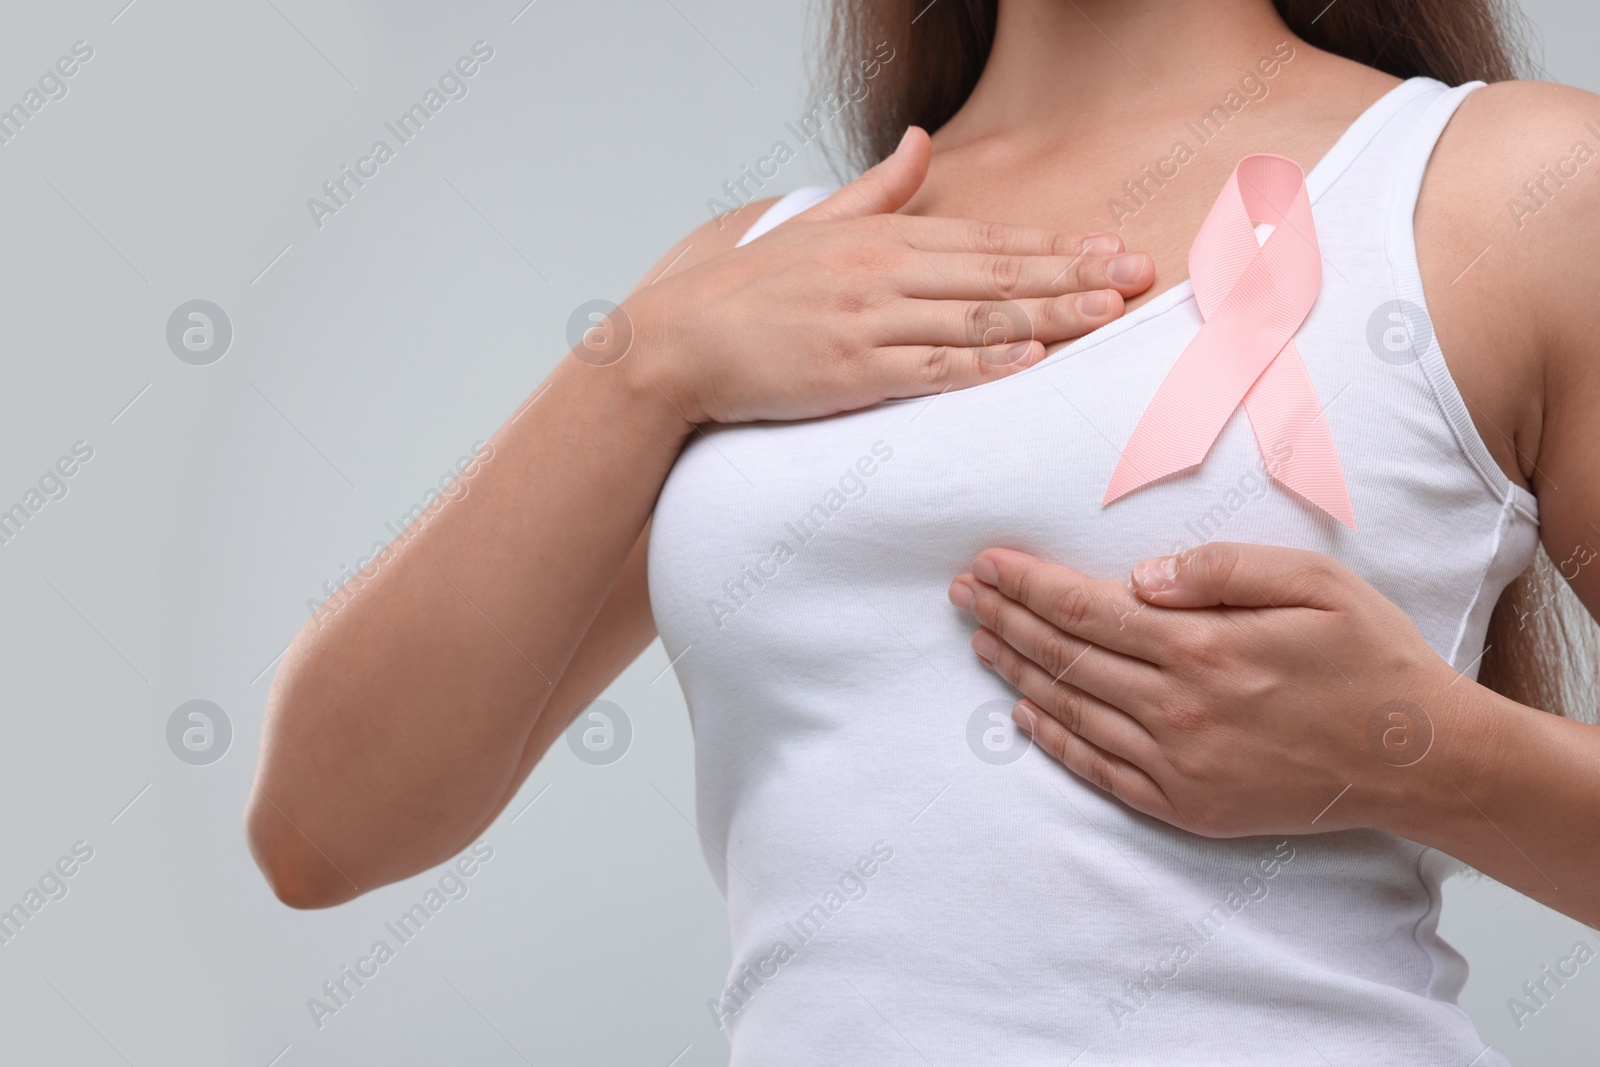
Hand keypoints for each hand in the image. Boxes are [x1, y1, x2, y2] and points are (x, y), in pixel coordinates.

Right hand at [620, 127, 1154, 424]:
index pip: (987, 241)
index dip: (1053, 245)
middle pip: (996, 276)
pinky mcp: (851, 371)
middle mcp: (883, 274)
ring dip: (1049, 316)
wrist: (682, 340)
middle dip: (1073, 275)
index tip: (1107, 245)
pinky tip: (1031, 360)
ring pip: (976, 320)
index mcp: (881, 238)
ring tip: (1106, 312)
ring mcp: (869, 323)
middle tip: (1136, 275)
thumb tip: (922, 141)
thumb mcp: (817, 224)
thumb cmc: (750, 290)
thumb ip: (879, 189)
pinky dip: (984, 365)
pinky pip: (931, 369)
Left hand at [946, 542, 1478, 837]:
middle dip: (1007, 619)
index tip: (988, 564)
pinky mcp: (1187, 805)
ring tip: (980, 641)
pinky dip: (1056, 740)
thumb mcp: (1314, 584)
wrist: (1418, 761)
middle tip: (963, 594)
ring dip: (1019, 673)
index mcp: (1203, 648)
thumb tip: (1139, 577)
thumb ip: (1221, 571)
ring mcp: (1179, 764)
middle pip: (1067, 657)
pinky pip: (1100, 770)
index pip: (1086, 610)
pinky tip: (1026, 715)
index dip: (1029, 585)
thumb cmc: (1370, 658)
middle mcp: (1178, 709)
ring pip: (1074, 711)